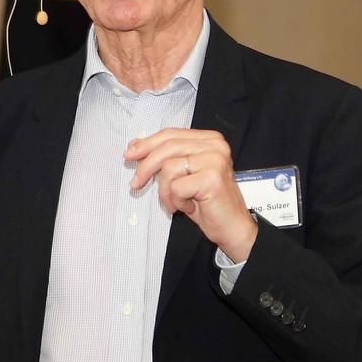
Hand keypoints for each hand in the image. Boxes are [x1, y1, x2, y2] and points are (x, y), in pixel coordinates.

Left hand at [124, 128, 257, 262]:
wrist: (232, 227)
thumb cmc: (207, 202)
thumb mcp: (183, 175)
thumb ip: (165, 157)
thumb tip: (135, 145)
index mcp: (209, 139)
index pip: (170, 134)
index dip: (146, 144)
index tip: (129, 155)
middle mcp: (215, 145)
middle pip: (167, 147)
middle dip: (146, 166)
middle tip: (135, 184)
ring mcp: (215, 160)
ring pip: (168, 168)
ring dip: (165, 191)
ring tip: (175, 202)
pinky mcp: (211, 178)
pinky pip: (176, 187)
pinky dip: (176, 201)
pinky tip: (189, 207)